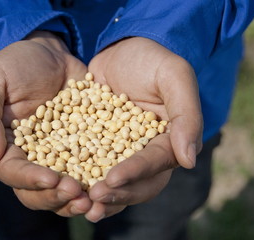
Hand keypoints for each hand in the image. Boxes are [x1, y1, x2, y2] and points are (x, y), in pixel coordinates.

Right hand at [0, 31, 91, 215]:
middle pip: (39, 191)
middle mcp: (32, 157)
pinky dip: (99, 179)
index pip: (13, 172)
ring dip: (78, 198)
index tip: (52, 180)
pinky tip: (113, 182)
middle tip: (78, 195)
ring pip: (64, 188)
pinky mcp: (82, 146)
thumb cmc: (14, 63)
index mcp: (6, 146)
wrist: (49, 54)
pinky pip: (90, 167)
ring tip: (96, 199)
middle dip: (57, 197)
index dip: (30, 180)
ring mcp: (59, 154)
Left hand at [85, 37, 202, 221]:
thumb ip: (186, 116)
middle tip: (93, 198)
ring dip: (98, 196)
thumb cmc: (152, 60)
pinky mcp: (97, 144)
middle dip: (116, 193)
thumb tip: (189, 161)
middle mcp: (145, 152)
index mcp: (167, 141)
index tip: (112, 179)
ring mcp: (120, 151)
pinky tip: (63, 185)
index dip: (135, 173)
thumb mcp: (174, 77)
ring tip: (79, 204)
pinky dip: (80, 178)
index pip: (155, 164)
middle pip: (136, 183)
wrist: (122, 49)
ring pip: (114, 182)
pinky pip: (90, 165)